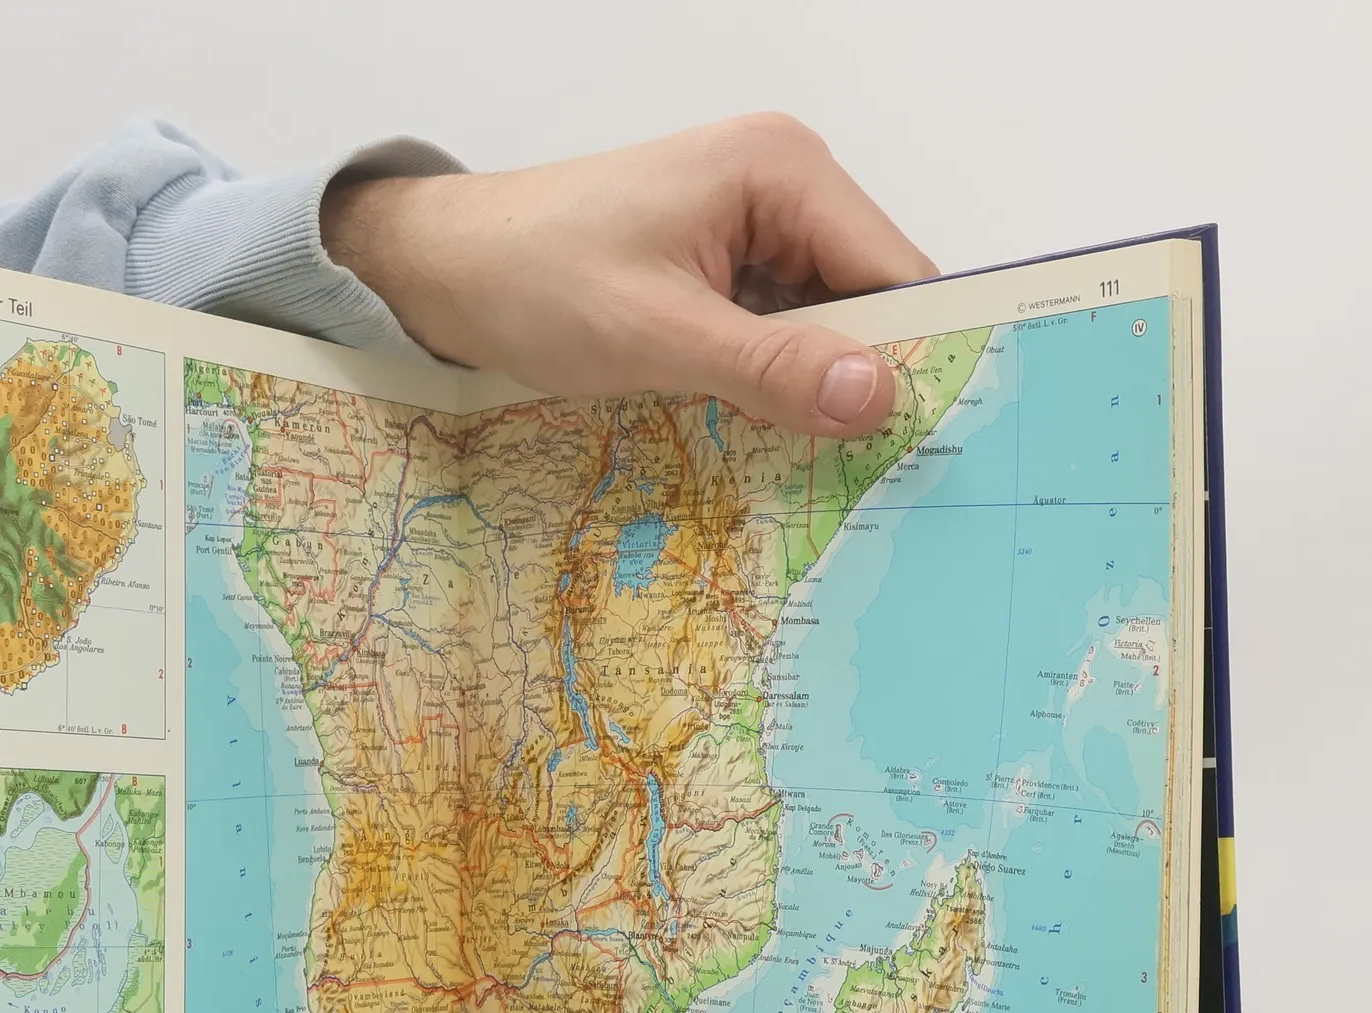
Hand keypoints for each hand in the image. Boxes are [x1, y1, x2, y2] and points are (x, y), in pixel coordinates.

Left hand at [322, 115, 935, 437]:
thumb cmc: (535, 283)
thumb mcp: (658, 336)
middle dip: (862, 382)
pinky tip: (769, 441)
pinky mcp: (718, 271)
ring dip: (814, 393)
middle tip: (875, 480)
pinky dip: (773, 385)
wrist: (443, 271)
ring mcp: (751, 229)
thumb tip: (876, 398)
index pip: (894, 272)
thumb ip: (770, 366)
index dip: (916, 357)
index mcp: (783, 172)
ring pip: (821, 327)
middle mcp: (783, 187)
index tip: (928, 446)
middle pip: (866, 301)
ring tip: (826, 473)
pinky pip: (776, 334)